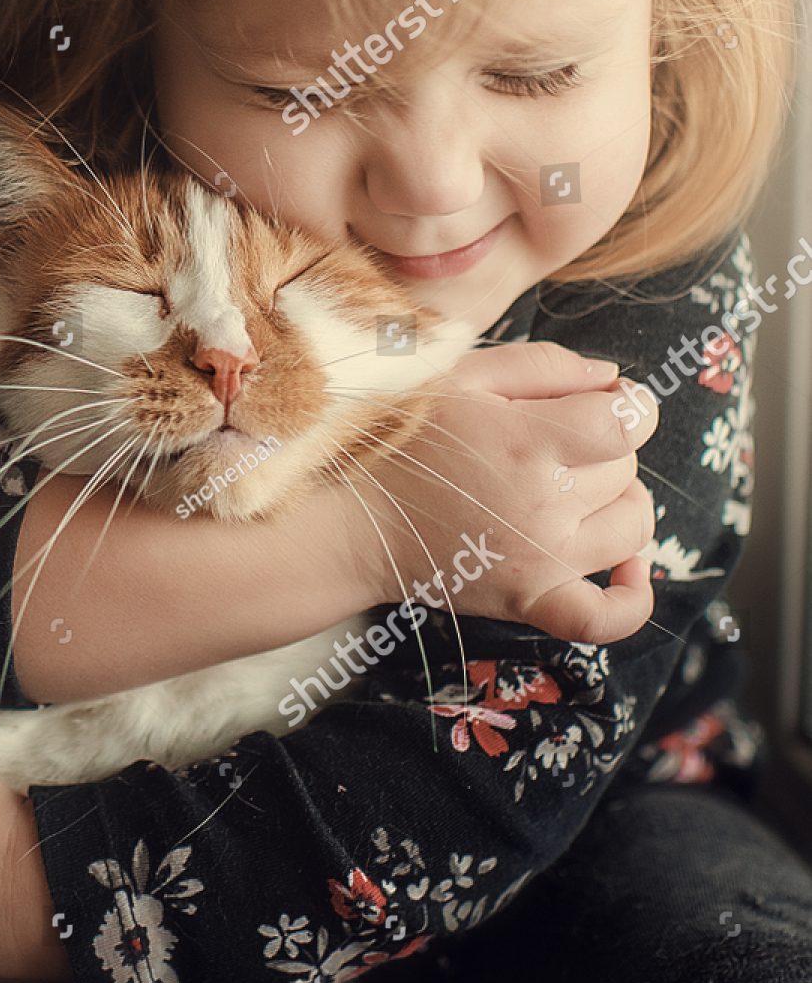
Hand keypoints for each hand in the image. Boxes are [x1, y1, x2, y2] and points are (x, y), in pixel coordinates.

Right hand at [345, 342, 657, 644]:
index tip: (599, 405)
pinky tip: (632, 571)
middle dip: (601, 448)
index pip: (630, 422)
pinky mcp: (529, 600)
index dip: (627, 407)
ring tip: (578, 490)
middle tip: (549, 442)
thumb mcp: (459, 375)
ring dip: (618, 502)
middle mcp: (544, 505)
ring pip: (631, 526)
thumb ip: (542, 365)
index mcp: (529, 442)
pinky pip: (604, 618)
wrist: (350, 518)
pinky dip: (631, 600)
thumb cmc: (398, 438)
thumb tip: (613, 381)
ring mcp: (541, 560)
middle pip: (626, 469)